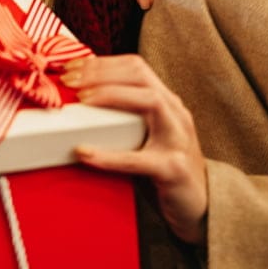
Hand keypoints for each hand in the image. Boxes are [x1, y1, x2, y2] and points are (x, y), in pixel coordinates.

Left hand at [63, 55, 207, 245]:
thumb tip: (73, 102)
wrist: (197, 205)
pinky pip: (139, 159)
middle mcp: (175, 114)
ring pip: (150, 102)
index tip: (70, 66)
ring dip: (111, 96)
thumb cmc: (160, 167)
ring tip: (81, 102)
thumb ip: (121, 116)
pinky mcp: (173, 169)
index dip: (102, 62)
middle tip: (70, 80)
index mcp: (165, 102)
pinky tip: (85, 153)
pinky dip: (109, 155)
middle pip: (140, 75)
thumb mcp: (143, 134)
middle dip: (102, 72)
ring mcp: (178, 139)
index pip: (135, 67)